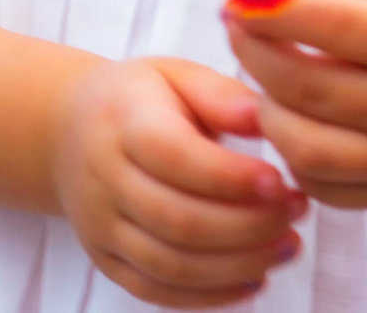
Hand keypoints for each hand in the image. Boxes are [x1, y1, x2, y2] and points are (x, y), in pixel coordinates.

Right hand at [50, 56, 306, 308]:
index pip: (176, 157)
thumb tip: (266, 117)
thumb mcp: (177, 75)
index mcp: (124, 122)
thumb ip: (222, 95)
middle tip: (298, 211)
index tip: (282, 181)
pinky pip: (157, 290)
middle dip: (247, 225)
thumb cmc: (140, 99)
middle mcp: (105, 179)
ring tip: (288, 246)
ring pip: (170, 264)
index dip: (231, 177)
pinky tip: (254, 278)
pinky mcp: (107, 260)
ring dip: (237, 264)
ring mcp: (102, 227)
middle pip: (177, 219)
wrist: (68, 132)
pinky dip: (209, 295)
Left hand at [224, 0, 366, 209]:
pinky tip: (297, 120)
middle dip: (256, 56)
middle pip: (309, 90)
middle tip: (237, 31)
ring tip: (268, 83)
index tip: (236, 1)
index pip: (335, 28)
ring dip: (267, 112)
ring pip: (305, 149)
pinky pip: (317, 185)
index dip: (275, 15)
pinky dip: (290, 154)